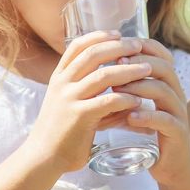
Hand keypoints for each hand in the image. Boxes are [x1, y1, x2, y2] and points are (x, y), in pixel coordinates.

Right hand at [23, 30, 152, 172]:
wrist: (43, 156)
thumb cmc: (61, 130)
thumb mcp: (69, 102)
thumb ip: (91, 90)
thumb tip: (121, 82)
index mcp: (59, 77)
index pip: (78, 46)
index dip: (99, 36)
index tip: (118, 33)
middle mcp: (62, 83)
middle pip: (93, 55)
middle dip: (118, 47)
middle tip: (138, 45)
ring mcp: (69, 99)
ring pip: (103, 75)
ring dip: (128, 70)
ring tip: (146, 68)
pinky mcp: (79, 117)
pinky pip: (108, 101)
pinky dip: (125, 98)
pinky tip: (138, 100)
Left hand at [110, 39, 189, 186]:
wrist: (171, 165)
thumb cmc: (150, 131)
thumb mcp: (139, 104)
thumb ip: (127, 88)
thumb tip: (98, 69)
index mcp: (168, 84)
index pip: (162, 55)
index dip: (143, 47)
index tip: (119, 44)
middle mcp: (177, 94)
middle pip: (165, 68)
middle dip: (140, 63)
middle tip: (116, 63)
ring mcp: (179, 113)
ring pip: (164, 91)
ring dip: (140, 87)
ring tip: (118, 89)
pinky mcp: (179, 133)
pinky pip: (166, 120)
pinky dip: (148, 116)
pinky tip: (131, 117)